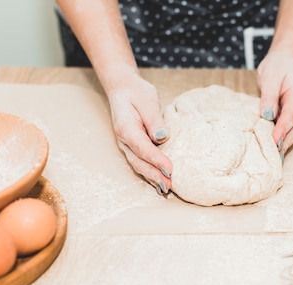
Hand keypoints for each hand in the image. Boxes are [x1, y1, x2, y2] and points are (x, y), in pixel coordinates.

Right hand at [105, 71, 172, 193]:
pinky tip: (160, 181)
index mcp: (127, 128)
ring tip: (166, 188)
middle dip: (154, 175)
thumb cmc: (136, 93)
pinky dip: (150, 173)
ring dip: (152, 178)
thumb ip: (154, 119)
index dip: (156, 159)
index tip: (169, 168)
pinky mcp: (133, 147)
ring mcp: (127, 145)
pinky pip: (141, 162)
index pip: (142, 147)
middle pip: (139, 161)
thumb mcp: (147, 100)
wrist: (123, 89)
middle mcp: (124, 140)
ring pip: (139, 165)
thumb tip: (162, 137)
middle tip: (169, 185)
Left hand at [256, 50, 292, 157]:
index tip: (273, 141)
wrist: (284, 61)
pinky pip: (289, 131)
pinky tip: (274, 150)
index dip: (282, 130)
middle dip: (284, 143)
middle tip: (272, 156)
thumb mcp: (270, 77)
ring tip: (273, 158)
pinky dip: (282, 140)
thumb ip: (269, 97)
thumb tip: (267, 115)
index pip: (290, 116)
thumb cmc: (277, 67)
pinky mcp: (292, 117)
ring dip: (284, 145)